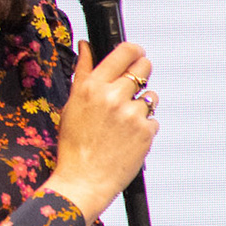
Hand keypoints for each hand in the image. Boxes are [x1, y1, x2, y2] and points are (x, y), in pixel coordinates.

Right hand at [44, 40, 157, 224]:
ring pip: (151, 97)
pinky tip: (127, 139)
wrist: (83, 180)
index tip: (136, 54)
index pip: (124, 52)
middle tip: (134, 87)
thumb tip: (86, 46)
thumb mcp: (72, 104)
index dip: (134, 50)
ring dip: (142, 106)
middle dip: (142, 73)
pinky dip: (144, 128)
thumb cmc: (74, 144)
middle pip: (144, 68)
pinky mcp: (146, 132)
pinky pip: (153, 120)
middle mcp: (113, 96)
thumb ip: (83, 72)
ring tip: (123, 124)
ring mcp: (132, 114)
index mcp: (92, 86)